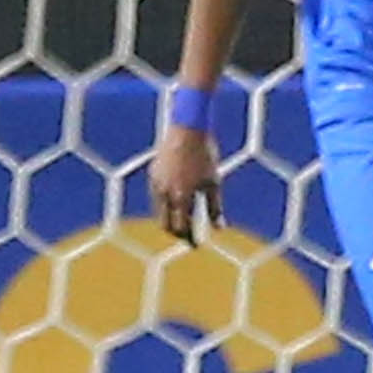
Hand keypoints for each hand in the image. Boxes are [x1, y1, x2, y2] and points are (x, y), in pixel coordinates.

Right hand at [149, 120, 221, 243]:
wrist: (187, 128)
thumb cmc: (205, 154)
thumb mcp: (213, 182)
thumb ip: (215, 207)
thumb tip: (219, 228)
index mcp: (181, 197)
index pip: (180, 227)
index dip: (188, 238)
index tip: (196, 244)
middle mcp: (164, 193)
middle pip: (166, 224)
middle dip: (176, 232)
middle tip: (188, 236)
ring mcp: (156, 183)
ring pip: (159, 210)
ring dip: (170, 217)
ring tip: (184, 218)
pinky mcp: (152, 173)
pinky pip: (156, 195)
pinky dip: (165, 203)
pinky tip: (176, 200)